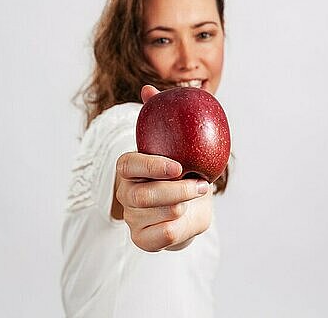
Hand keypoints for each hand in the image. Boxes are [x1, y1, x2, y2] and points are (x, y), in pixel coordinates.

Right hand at [111, 85, 212, 251]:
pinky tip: (188, 216)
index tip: (178, 166)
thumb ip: (159, 115)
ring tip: (198, 194)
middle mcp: (125, 192)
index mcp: (128, 167)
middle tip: (202, 184)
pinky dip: (182, 227)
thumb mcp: (174, 142)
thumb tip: (148, 88)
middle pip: (144, 194)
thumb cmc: (181, 169)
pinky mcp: (142, 239)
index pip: (129, 164)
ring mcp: (132, 217)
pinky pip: (163, 237)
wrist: (188, 205)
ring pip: (158, 215)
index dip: (152, 166)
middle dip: (177, 190)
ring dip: (185, 205)